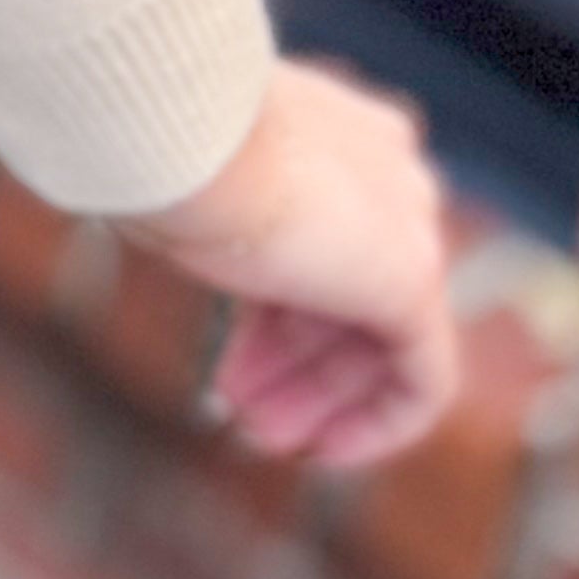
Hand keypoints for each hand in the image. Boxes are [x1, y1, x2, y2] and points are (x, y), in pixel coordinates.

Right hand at [131, 55, 460, 468]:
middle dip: (290, 363)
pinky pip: (422, 378)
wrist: (174, 127)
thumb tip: (171, 232)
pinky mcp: (414, 282)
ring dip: (318, 397)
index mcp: (340, 132)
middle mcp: (388, 172)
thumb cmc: (156, 141)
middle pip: (345, 295)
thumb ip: (217, 211)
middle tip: (240, 412)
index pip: (319, 241)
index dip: (271, 316)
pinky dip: (379, 423)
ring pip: (377, 338)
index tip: (229, 364)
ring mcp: (409, 224)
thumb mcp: (188, 181)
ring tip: (259, 436)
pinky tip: (328, 451)